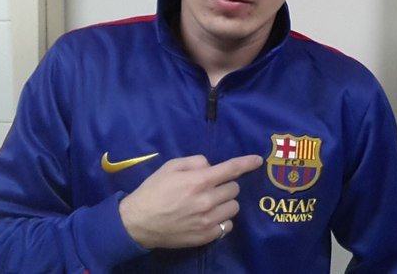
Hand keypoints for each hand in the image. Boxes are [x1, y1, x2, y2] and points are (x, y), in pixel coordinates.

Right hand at [119, 154, 262, 248]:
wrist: (138, 222)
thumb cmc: (154, 190)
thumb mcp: (171, 166)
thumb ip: (195, 162)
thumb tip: (211, 166)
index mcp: (198, 180)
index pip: (231, 169)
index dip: (247, 163)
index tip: (258, 160)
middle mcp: (207, 200)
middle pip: (234, 189)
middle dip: (226, 185)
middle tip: (212, 186)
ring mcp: (208, 220)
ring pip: (233, 208)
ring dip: (225, 202)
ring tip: (211, 202)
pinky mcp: (206, 236)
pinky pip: (227, 226)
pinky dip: (222, 219)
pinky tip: (209, 217)